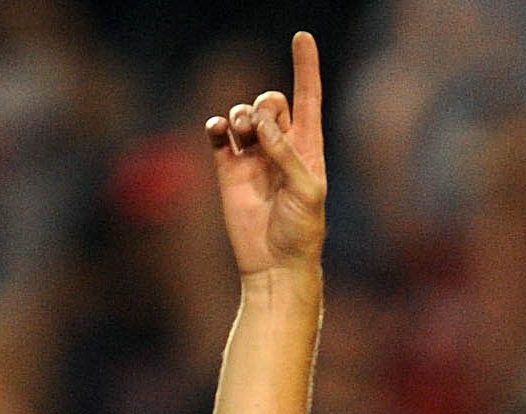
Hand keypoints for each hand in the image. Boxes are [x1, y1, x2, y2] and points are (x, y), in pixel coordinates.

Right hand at [205, 33, 326, 278]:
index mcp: (308, 147)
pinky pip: (219, 136)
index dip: (306, 67)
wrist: (274, 264)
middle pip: (270, 102)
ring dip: (241, 116)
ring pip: (243, 116)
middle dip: (265, 105)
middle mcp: (280, 147)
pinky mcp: (228, 170)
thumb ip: (287, 154)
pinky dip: (216, 127)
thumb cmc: (302, 231)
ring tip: (241, 132)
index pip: (308, 97)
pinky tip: (218, 130)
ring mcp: (253, 157)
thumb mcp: (309, 191)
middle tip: (261, 129)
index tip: (302, 37)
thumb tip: (262, 124)